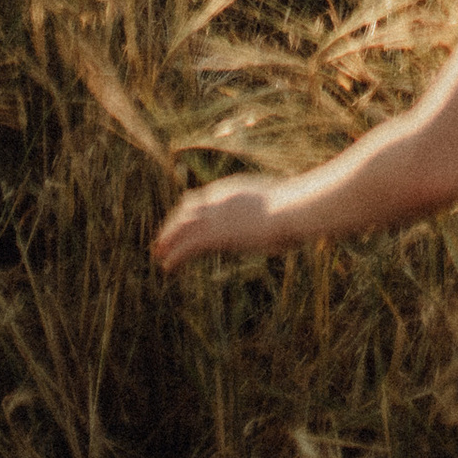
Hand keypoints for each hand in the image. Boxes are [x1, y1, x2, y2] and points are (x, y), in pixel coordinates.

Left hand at [154, 178, 283, 270]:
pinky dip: (175, 256)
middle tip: (164, 240)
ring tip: (160, 255)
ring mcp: (216, 216)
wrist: (292, 209)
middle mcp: (218, 198)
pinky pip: (187, 246)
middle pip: (186, 210)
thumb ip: (271, 210)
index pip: (202, 198)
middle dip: (173, 225)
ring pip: (181, 228)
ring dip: (169, 241)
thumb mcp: (281, 204)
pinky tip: (168, 268)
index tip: (183, 221)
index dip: (189, 212)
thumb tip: (283, 219)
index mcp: (232, 189)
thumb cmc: (297, 209)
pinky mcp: (215, 235)